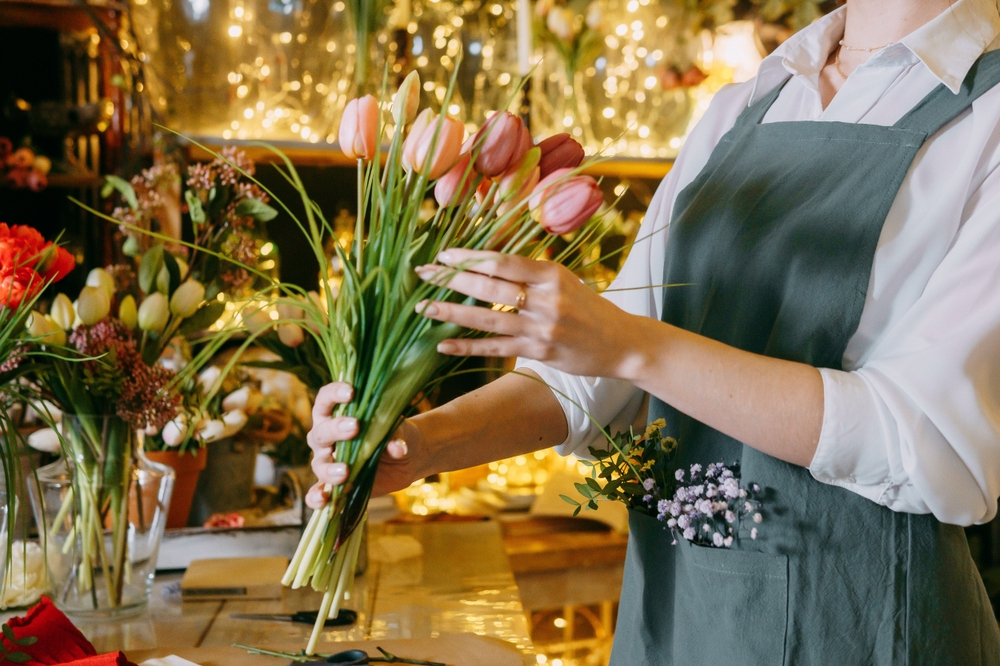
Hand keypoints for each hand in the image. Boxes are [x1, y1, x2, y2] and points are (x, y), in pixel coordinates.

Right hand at [305, 382, 424, 509]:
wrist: (407, 458)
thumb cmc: (398, 433)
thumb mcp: (402, 430)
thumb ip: (398, 434)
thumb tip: (398, 448)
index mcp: (336, 414)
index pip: (326, 399)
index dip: (334, 393)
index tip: (351, 392)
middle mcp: (326, 437)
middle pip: (321, 432)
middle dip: (335, 429)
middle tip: (354, 427)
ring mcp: (328, 462)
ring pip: (319, 464)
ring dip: (329, 468)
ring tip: (345, 471)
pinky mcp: (334, 485)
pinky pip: (318, 492)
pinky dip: (317, 498)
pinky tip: (322, 500)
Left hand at [415, 249, 640, 378]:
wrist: (622, 343)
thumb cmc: (589, 308)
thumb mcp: (564, 281)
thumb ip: (530, 274)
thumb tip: (486, 263)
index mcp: (551, 275)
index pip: (503, 262)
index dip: (470, 258)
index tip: (443, 254)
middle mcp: (546, 300)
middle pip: (490, 287)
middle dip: (452, 279)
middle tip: (422, 273)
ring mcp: (542, 329)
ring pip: (488, 319)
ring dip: (452, 313)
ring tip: (424, 308)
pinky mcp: (539, 352)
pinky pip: (496, 348)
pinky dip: (467, 347)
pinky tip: (443, 344)